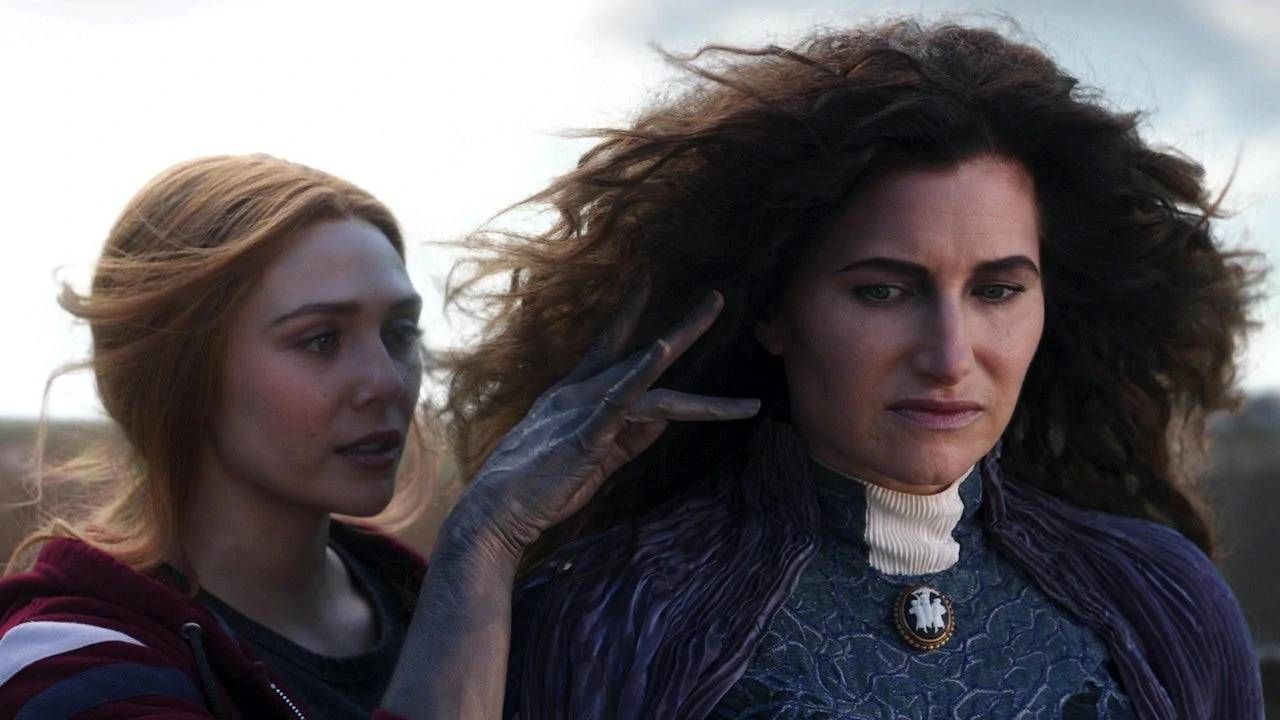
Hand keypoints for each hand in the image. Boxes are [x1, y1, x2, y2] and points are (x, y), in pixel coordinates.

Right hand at [454, 287, 759, 566]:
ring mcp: (583, 410)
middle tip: (719, 298)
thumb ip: (630, 438)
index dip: (630, 315)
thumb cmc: (540, 488)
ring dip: (689, 363)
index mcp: (574, 395)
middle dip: (684, 330)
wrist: (495, 512)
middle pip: (643, 355)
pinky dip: (640, 375)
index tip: (647, 282)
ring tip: (723, 337)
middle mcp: (580, 393)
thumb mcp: (592, 457)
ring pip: (649, 383)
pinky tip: (660, 352)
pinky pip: (619, 401)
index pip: (610, 347)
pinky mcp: (585, 434)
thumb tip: (665, 421)